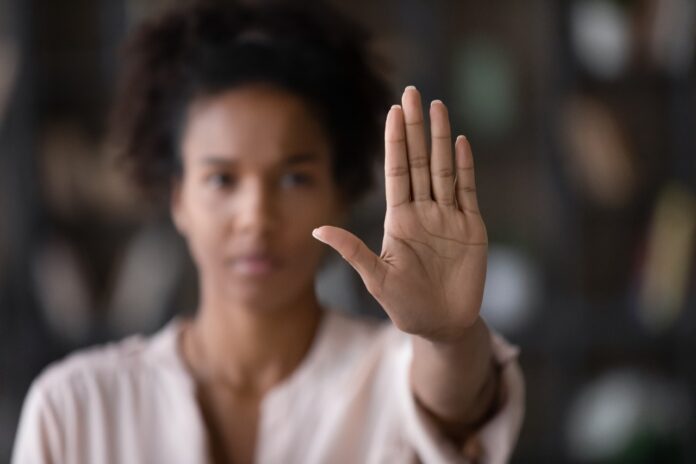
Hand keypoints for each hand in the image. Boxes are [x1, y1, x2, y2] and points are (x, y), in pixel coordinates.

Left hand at [313, 86, 487, 342]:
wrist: (442, 325)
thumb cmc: (405, 305)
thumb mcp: (376, 278)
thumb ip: (352, 251)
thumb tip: (316, 230)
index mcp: (399, 220)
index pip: (397, 172)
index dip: (395, 142)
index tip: (392, 112)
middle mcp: (423, 212)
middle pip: (420, 161)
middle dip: (415, 128)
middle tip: (412, 93)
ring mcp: (448, 218)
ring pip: (445, 170)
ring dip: (442, 138)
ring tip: (438, 107)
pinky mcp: (471, 229)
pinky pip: (468, 192)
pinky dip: (466, 168)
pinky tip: (461, 143)